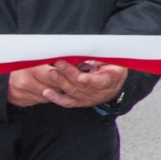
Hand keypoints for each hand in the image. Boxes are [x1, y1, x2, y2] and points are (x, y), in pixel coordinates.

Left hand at [7, 60, 128, 108]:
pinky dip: (56, 98)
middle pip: (82, 85)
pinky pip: (67, 102)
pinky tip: (46, 92)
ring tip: (52, 73)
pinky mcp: (79, 102)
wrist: (113, 85)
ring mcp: (88, 99)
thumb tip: (86, 57)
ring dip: (61, 82)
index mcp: (110, 80)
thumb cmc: (112, 68)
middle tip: (59, 64)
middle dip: (69, 74)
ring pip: (73, 92)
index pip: (100, 82)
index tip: (81, 77)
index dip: (90, 80)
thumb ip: (100, 59)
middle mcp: (99, 92)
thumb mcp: (112, 61)